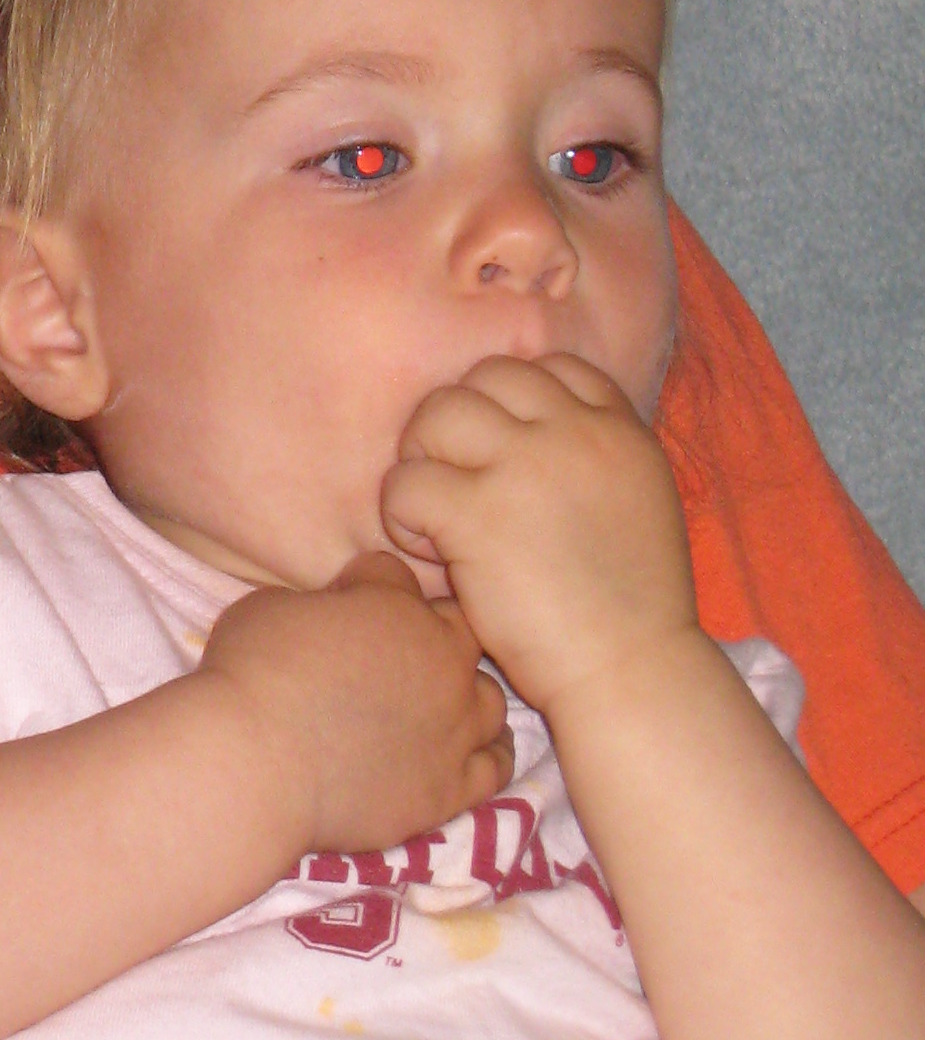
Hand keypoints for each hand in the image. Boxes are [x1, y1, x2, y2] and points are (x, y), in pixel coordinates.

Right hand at [199, 554, 512, 862]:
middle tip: (391, 653)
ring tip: (437, 704)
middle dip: (430, 632)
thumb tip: (328, 621)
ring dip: (465, 693)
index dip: (363, 584)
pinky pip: (495, 765)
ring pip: (489, 698)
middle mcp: (441, 659)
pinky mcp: (451, 786)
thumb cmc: (251, 675)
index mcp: (394, 604)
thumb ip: (317, 606)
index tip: (342, 602)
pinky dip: (485, 753)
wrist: (256, 763)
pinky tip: (466, 750)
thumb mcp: (269, 606)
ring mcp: (455, 726)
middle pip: (459, 629)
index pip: (393, 574)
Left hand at [379, 353, 698, 718]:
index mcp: (619, 431)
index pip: (551, 367)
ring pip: (439, 412)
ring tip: (435, 511)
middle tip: (454, 477)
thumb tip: (528, 431)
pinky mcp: (478, 514)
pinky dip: (402, 512)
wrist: (633, 671)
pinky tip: (428, 548)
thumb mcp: (636, 502)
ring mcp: (525, 468)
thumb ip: (591, 457)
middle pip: (487, 376)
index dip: (513, 401)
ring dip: (423, 456)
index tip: (502, 449)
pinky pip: (407, 480)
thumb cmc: (629, 607)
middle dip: (460, 420)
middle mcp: (574, 435)